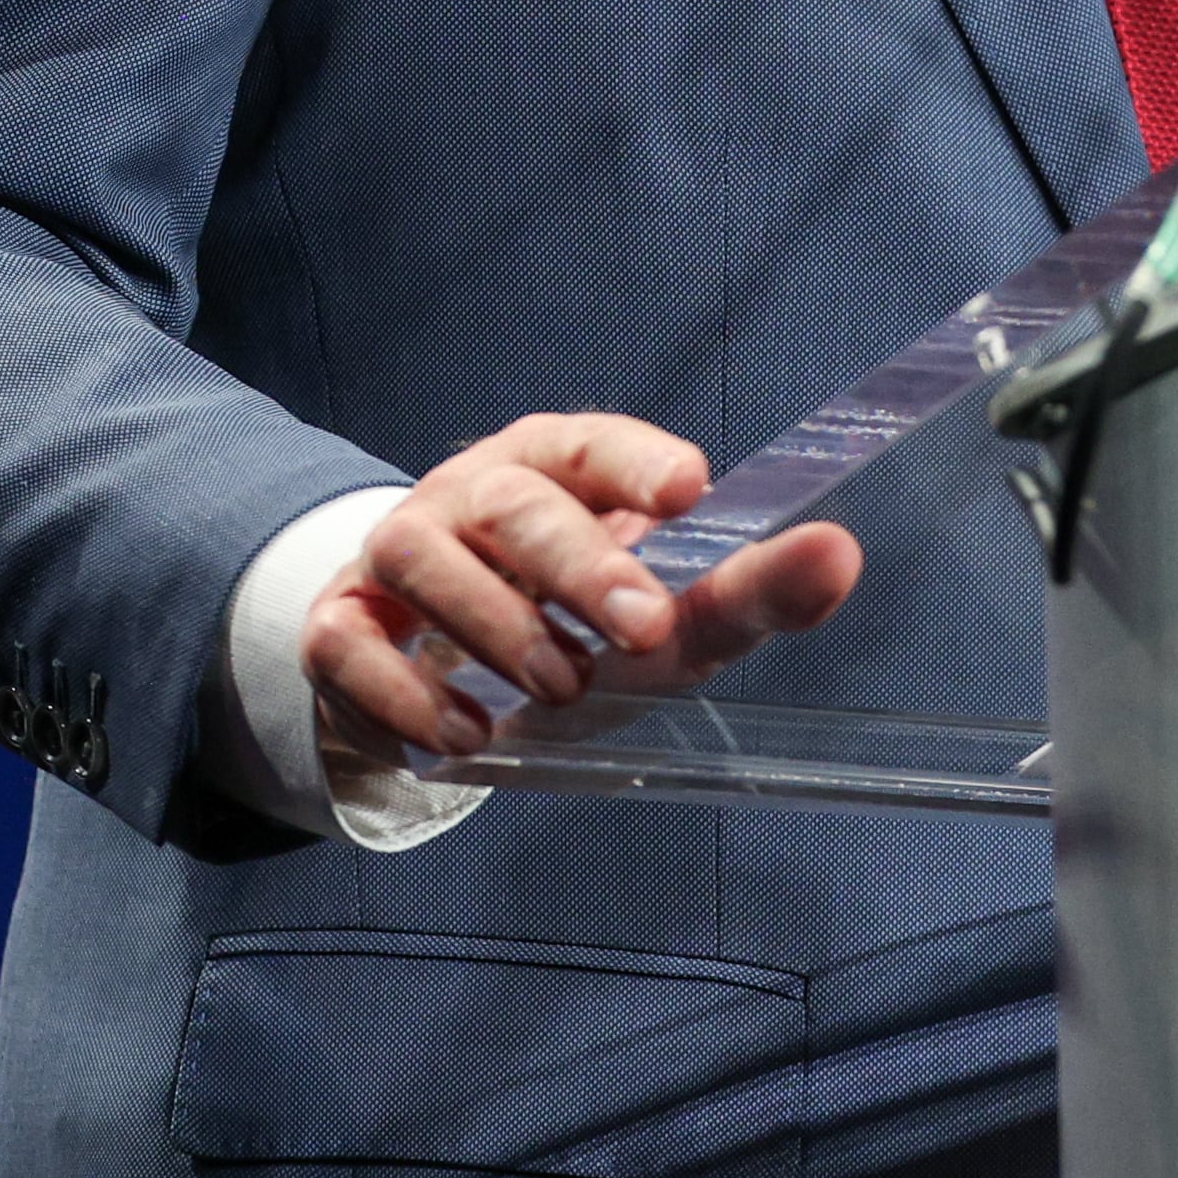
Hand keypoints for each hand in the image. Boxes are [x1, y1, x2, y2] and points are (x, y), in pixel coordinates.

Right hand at [300, 411, 860, 760]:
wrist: (438, 672)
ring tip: (559, 686)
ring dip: (493, 622)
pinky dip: (405, 691)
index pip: (588, 442)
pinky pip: (350, 642)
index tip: (688, 491)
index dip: (633, 460)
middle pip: (513, 501)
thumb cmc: (573, 620)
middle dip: (578, 562)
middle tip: (642, 628)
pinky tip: (467, 735)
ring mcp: (396, 551)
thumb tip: (838, 556)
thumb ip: (746, 590)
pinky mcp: (339, 624)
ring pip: (421, 556)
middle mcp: (471, 493)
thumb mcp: (662, 612)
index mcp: (554, 465)